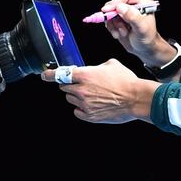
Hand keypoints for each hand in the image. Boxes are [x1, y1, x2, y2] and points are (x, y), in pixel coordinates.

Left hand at [40, 59, 158, 123]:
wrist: (136, 98)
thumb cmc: (126, 81)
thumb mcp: (111, 64)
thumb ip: (96, 66)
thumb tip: (92, 69)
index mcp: (84, 75)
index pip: (59, 74)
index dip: (49, 75)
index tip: (44, 75)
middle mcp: (81, 90)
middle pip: (64, 87)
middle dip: (71, 85)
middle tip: (83, 85)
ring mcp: (84, 104)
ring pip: (71, 99)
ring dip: (77, 96)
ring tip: (92, 95)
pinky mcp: (90, 116)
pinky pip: (77, 112)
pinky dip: (82, 108)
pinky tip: (93, 105)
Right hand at [100, 0, 175, 66]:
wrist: (144, 48)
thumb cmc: (147, 37)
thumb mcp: (142, 28)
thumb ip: (133, 17)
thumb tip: (120, 7)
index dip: (115, 3)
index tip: (107, 11)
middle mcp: (134, 0)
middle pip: (115, 2)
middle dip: (114, 16)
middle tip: (119, 28)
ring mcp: (125, 7)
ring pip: (110, 11)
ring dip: (114, 24)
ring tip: (124, 32)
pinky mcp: (118, 15)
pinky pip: (108, 18)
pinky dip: (111, 27)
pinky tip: (120, 33)